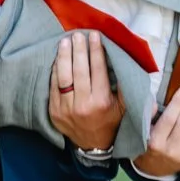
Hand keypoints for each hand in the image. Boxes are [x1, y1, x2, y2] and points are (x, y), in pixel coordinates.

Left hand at [48, 32, 123, 151]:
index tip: (94, 36)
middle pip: (79, 71)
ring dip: (64, 57)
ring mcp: (66, 109)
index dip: (96, 51)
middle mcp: (83, 105)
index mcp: (102, 102)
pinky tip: (58, 58)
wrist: (93, 146)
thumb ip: (126, 87)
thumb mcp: (125, 107)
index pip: (98, 70)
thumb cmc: (111, 121)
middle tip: (78, 35)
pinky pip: (53, 87)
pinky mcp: (54, 111)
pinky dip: (55, 71)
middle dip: (78, 50)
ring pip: (63, 77)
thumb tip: (125, 61)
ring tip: (65, 41)